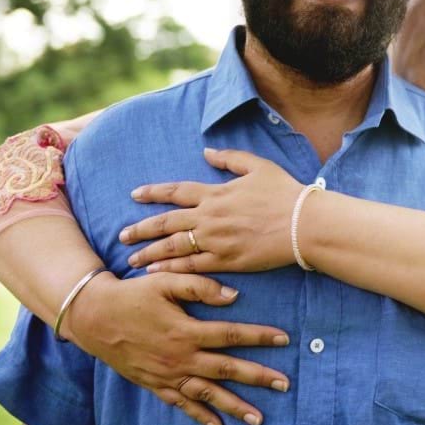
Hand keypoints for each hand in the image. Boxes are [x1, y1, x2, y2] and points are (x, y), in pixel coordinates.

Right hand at [63, 271, 291, 424]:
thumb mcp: (165, 282)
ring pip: (207, 394)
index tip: (284, 338)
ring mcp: (167, 375)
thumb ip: (200, 287)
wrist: (94, 318)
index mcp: (186, 331)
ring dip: (234, 406)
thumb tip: (234, 296)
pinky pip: (182, 404)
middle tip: (284, 384)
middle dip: (258, 377)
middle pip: (226, 370)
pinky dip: (200, 417)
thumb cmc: (133, 295)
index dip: (259, 336)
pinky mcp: (155, 385)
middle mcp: (180, 357)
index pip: (231, 335)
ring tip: (258, 418)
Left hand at [122, 148, 303, 273]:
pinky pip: (191, 266)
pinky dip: (171, 269)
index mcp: (216, 193)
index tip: (134, 194)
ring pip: (174, 247)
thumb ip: (230, 158)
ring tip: (132, 259)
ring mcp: (216, 240)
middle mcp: (210, 217)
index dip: (153, 192)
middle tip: (121, 235)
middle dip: (141, 229)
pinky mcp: (226, 261)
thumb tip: (207, 151)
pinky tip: (156, 273)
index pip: (176, 192)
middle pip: (166, 223)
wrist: (303, 224)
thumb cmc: (285, 193)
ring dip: (150, 253)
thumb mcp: (259, 166)